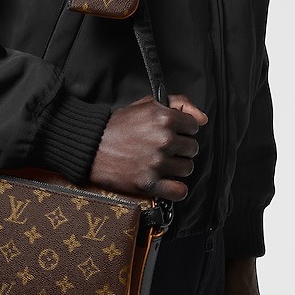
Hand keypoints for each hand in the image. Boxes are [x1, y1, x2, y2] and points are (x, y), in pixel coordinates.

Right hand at [89, 94, 207, 200]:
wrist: (92, 145)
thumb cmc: (118, 125)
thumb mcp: (147, 104)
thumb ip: (178, 103)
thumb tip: (202, 118)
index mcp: (164, 118)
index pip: (193, 127)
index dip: (183, 129)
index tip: (173, 132)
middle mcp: (163, 140)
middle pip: (192, 148)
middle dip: (180, 148)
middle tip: (164, 148)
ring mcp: (157, 163)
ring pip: (187, 168)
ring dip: (177, 167)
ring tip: (161, 162)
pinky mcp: (149, 183)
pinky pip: (179, 191)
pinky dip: (175, 188)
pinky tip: (166, 181)